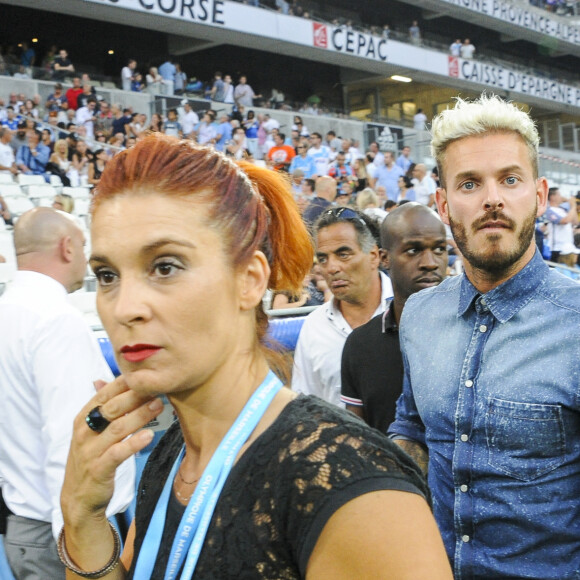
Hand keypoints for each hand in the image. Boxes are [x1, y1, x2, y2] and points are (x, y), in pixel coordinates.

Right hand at [61, 375, 162, 525]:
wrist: (79, 497)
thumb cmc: (92, 456)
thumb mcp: (93, 429)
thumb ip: (106, 405)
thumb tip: (117, 378)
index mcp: (84, 417)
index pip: (105, 394)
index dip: (125, 382)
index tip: (146, 373)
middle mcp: (85, 431)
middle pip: (113, 408)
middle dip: (136, 396)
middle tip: (158, 388)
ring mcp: (90, 451)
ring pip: (118, 428)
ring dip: (140, 415)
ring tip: (158, 406)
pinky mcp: (99, 469)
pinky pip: (118, 453)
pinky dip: (134, 443)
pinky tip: (149, 435)